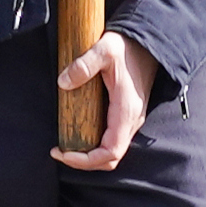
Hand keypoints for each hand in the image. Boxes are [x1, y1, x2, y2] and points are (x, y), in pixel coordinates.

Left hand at [55, 27, 156, 170]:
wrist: (147, 44)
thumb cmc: (126, 47)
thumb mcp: (104, 50)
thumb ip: (83, 64)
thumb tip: (63, 83)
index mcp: (126, 111)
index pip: (110, 152)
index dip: (86, 160)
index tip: (62, 153)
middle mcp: (132, 121)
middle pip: (111, 158)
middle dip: (84, 162)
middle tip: (59, 153)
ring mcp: (131, 119)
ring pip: (112, 151)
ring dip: (89, 155)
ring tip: (65, 147)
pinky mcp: (126, 115)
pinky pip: (113, 140)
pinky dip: (95, 145)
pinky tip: (78, 134)